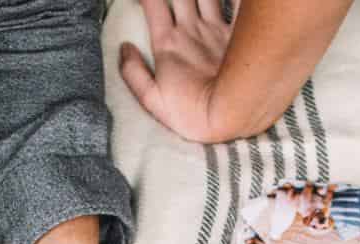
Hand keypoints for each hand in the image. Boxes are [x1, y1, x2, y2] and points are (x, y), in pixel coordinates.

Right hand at [120, 0, 234, 142]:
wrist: (230, 115)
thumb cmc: (191, 112)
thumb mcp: (152, 100)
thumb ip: (133, 73)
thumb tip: (124, 49)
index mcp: (168, 42)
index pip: (152, 3)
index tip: (140, 0)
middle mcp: (191, 30)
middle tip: (169, 0)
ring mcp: (215, 31)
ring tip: (193, 1)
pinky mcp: (235, 37)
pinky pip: (235, 6)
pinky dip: (231, 1)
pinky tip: (229, 1)